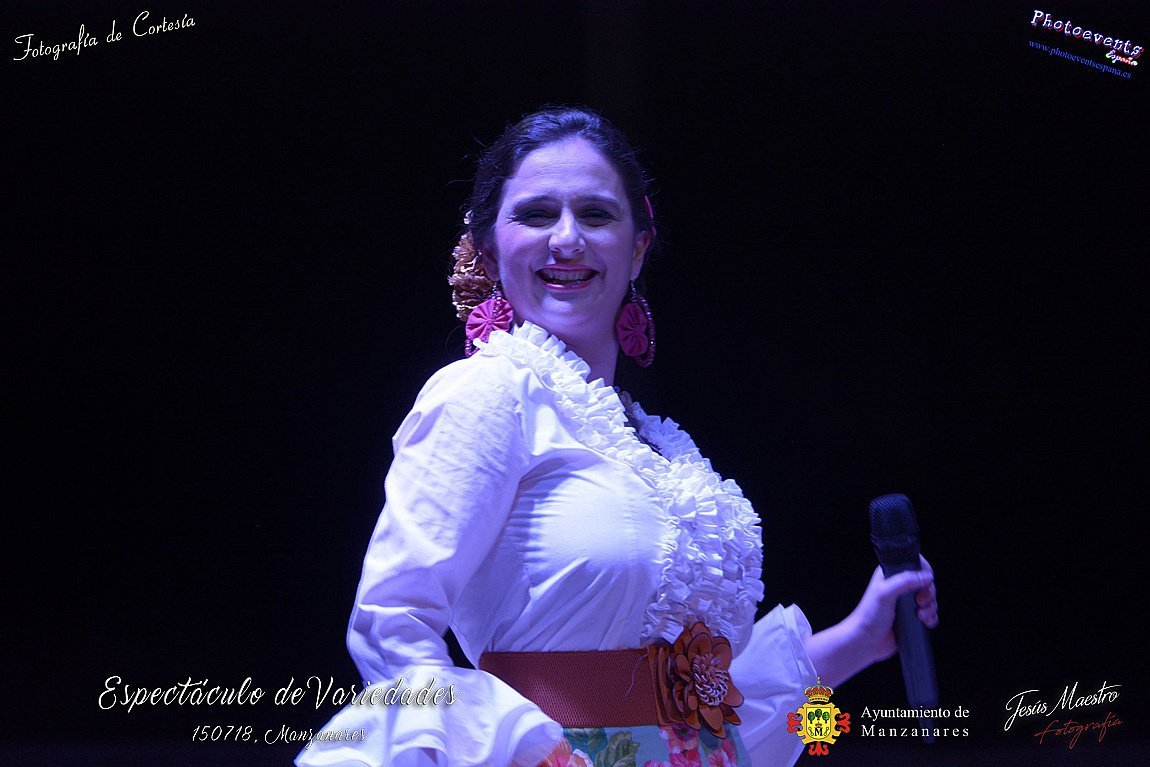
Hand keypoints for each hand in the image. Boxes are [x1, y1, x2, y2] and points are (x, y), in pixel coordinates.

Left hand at [803, 555, 937, 685]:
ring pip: (929, 599)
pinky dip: (931, 617)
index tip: (923, 584)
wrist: (866, 641)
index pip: (915, 565)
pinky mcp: (911, 616)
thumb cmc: (869, 615)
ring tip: (920, 615)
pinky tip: (925, 622)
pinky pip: (929, 614)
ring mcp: (906, 602)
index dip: (924, 573)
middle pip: (926, 583)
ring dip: (930, 607)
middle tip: (919, 602)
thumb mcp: (885, 593)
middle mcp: (899, 586)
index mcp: (891, 574)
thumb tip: (926, 576)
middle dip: (929, 593)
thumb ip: (904, 581)